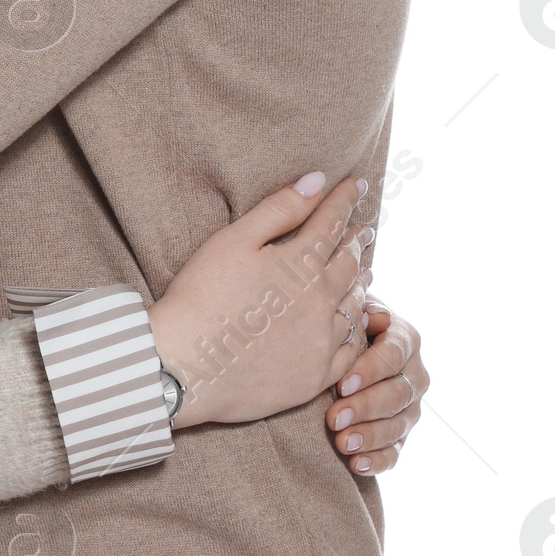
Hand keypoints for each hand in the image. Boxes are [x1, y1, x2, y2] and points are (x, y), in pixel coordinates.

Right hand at [149, 173, 367, 428]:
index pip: (331, 222)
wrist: (189, 365)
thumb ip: (279, 209)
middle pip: (348, 263)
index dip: (344, 200)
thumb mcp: (234, 240)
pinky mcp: (316, 375)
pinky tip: (355, 323)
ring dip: (360, 283)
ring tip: (363, 272)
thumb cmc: (203, 295)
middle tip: (365, 229)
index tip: (356, 183)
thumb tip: (316, 180)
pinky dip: (357, 328)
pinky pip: (350, 348)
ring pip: (354, 305)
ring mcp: (322, 340)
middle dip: (356, 241)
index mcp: (300, 263)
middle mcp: (321, 300)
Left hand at [325, 301, 426, 475]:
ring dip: (370, 436)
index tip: (342, 384)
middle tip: (334, 417)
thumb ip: (357, 308)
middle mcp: (414, 373)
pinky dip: (377, 460)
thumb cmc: (344, 318)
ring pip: (398, 424)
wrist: (345, 340)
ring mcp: (411, 406)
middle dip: (365, 407)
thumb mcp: (351, 306)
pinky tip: (356, 464)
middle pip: (397, 394)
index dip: (370, 370)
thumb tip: (366, 313)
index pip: (393, 355)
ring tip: (342, 443)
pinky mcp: (401, 432)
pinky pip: (396, 451)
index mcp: (405, 337)